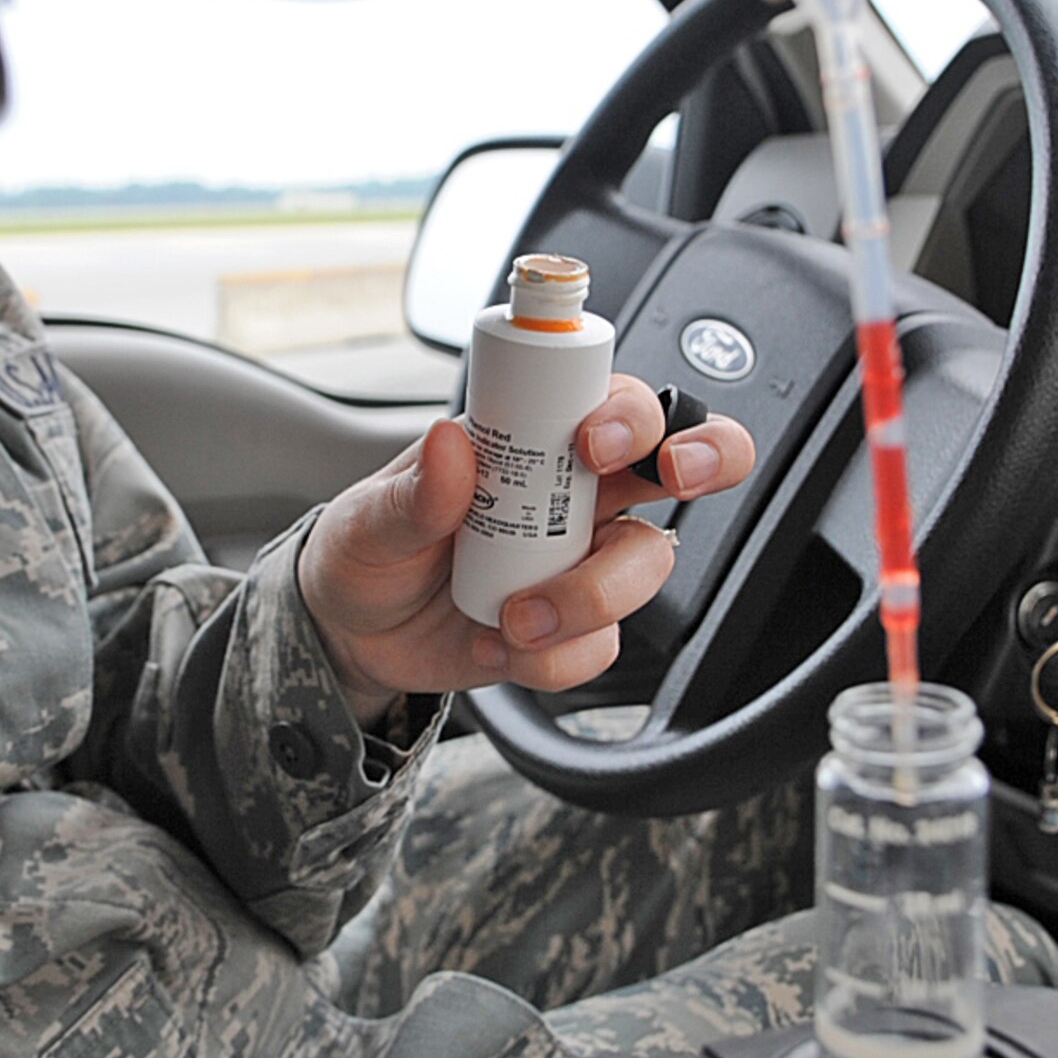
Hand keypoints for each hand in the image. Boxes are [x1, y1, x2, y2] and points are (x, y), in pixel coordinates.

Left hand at [296, 376, 756, 726]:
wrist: (355, 635)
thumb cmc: (369, 552)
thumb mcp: (368, 518)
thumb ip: (412, 491)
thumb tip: (451, 445)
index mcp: (534, 442)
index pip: (614, 400)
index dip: (633, 411)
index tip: (595, 442)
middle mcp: (575, 496)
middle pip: (682, 460)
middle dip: (702, 459)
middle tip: (668, 482)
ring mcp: (584, 563)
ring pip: (648, 563)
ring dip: (590, 597)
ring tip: (513, 617)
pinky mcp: (577, 630)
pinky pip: (601, 645)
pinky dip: (551, 657)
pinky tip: (495, 646)